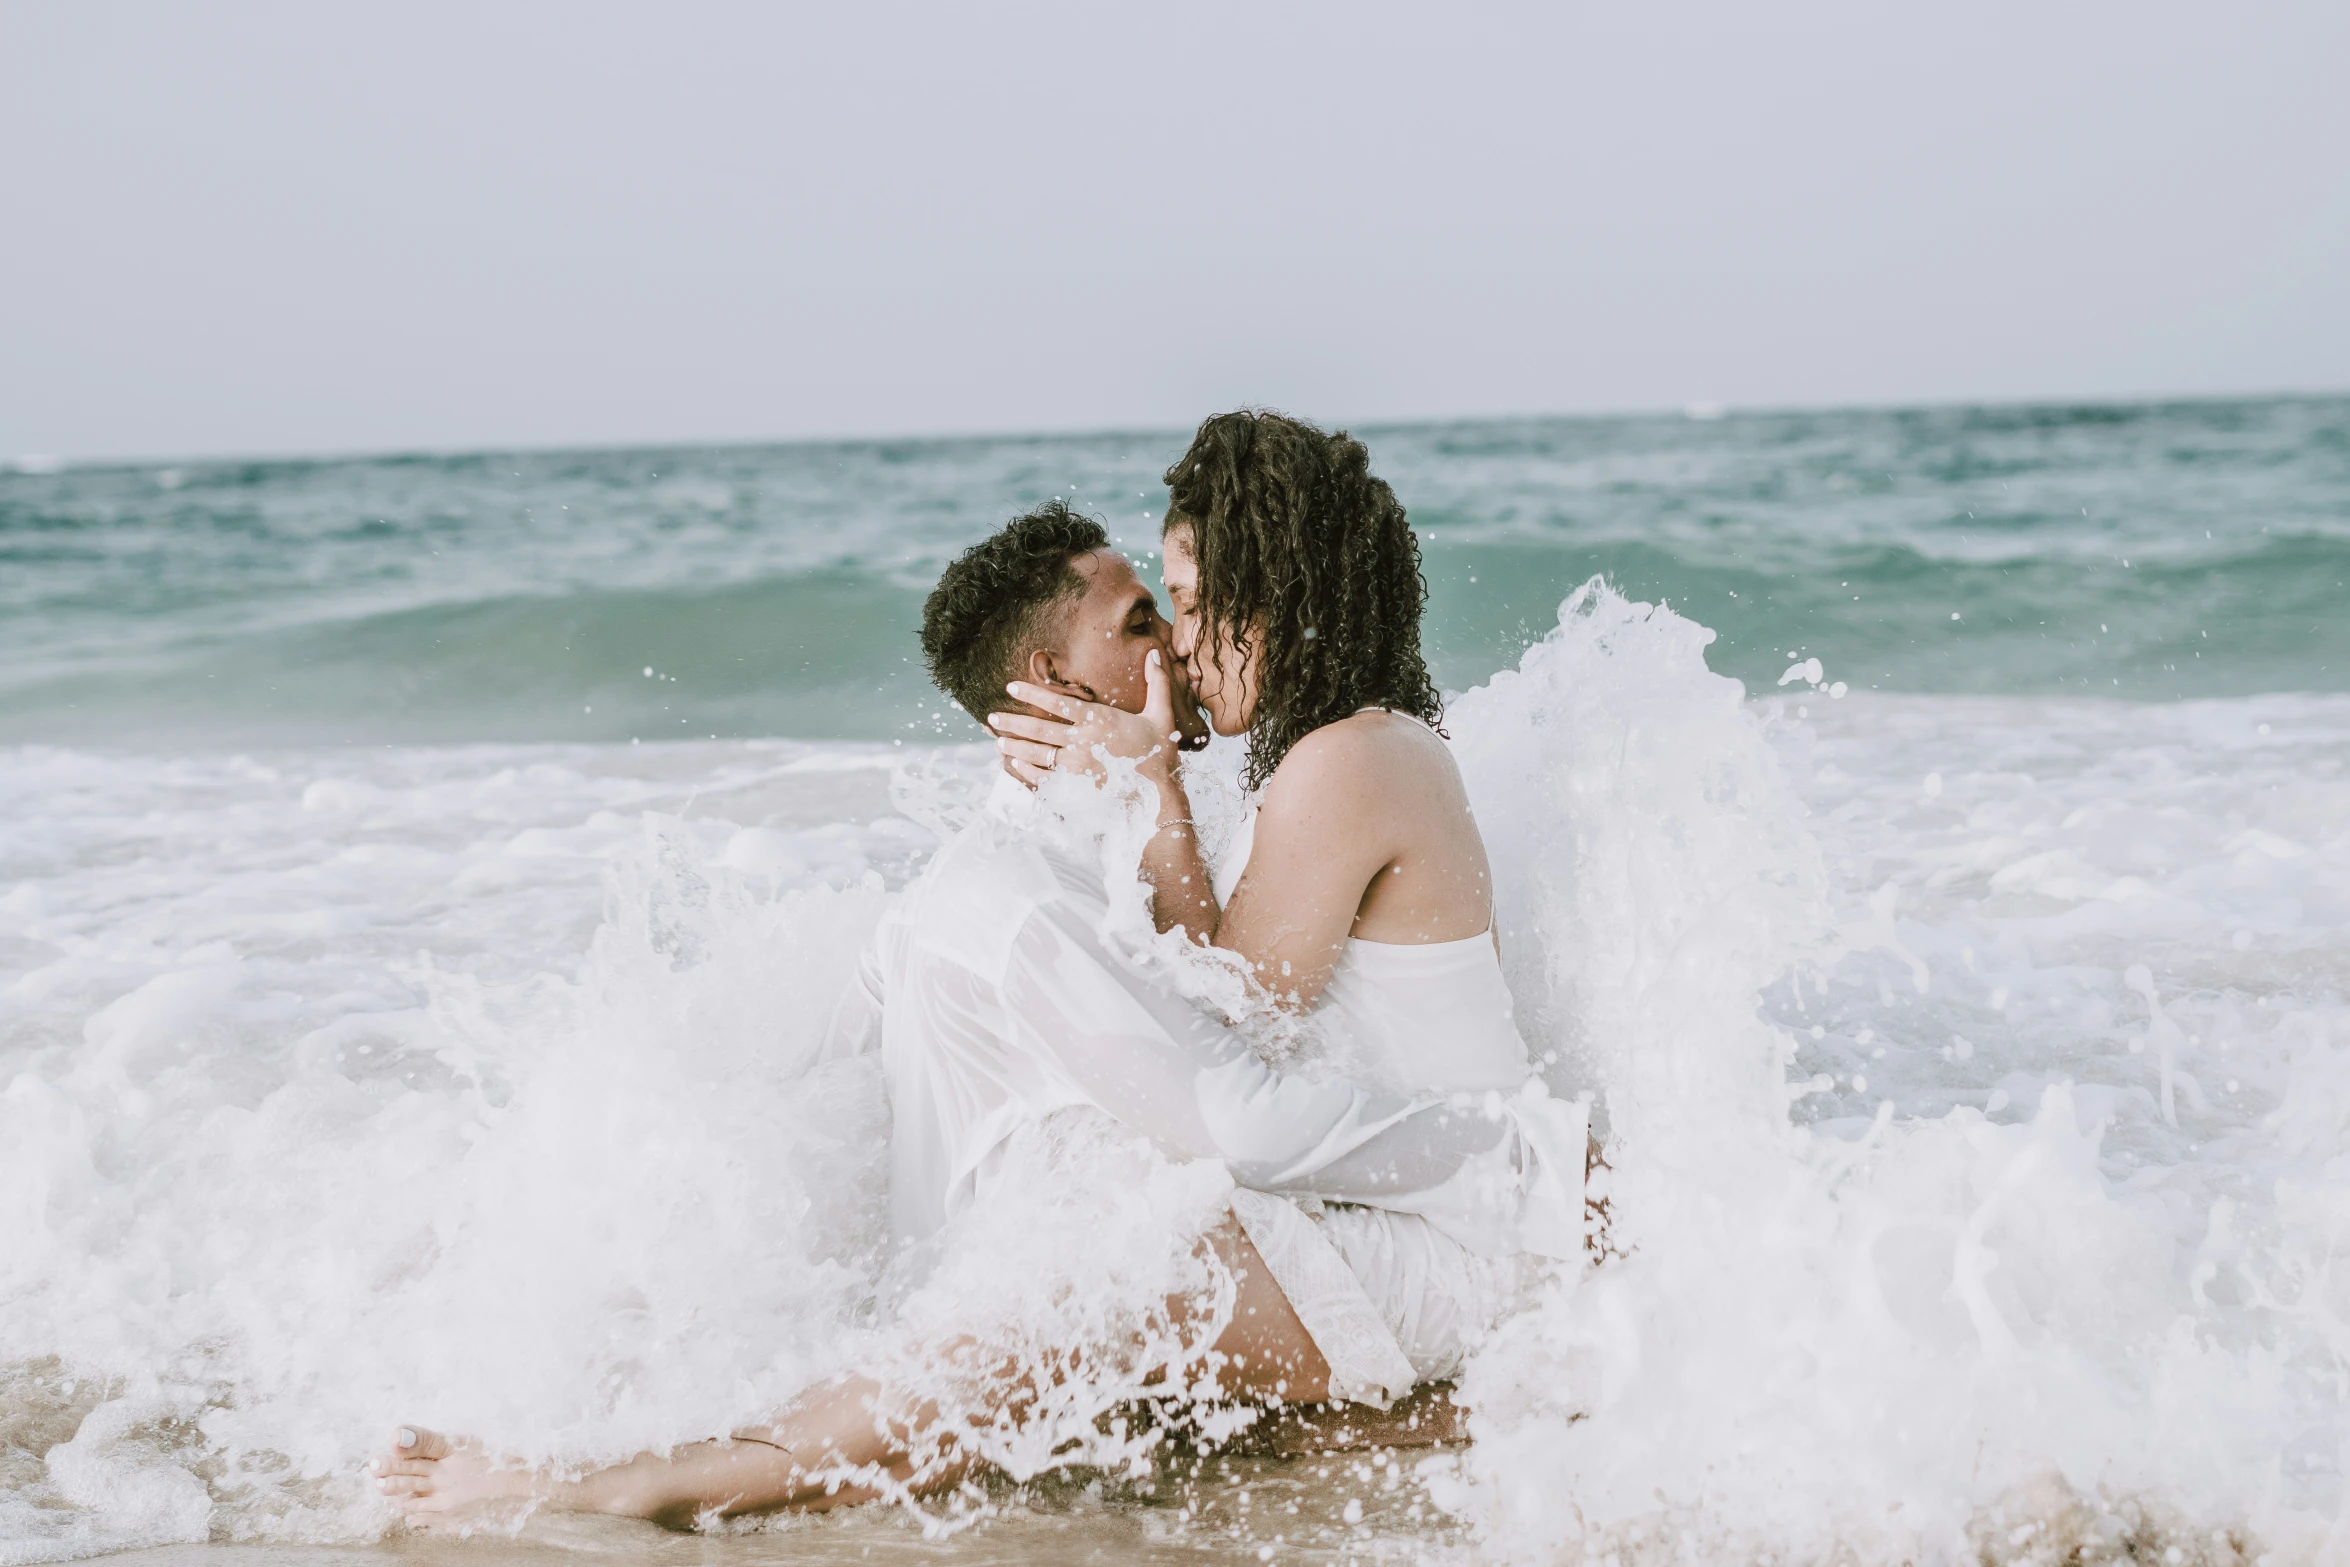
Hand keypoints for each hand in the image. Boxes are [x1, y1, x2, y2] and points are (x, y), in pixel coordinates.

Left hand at [991, 649, 1184, 789]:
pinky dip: (1027, 771)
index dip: (1032, 692)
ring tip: (999, 741)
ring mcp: (1077, 767)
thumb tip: (1154, 652)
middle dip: (1012, 722)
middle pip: (1039, 729)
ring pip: (1037, 754)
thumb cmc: (1160, 754)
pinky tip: (1016, 765)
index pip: (1058, 702)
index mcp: (1100, 720)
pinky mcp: (1076, 788)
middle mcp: (1084, 742)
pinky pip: (1044, 778)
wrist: (1159, 796)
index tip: (1011, 687)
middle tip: (992, 717)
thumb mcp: (1161, 715)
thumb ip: (1157, 683)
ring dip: (1015, 747)